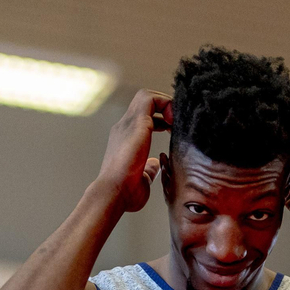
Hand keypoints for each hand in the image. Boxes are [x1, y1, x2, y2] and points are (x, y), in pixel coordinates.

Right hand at [95, 89, 170, 211]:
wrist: (113, 193)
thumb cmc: (125, 192)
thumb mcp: (142, 178)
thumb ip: (149, 169)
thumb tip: (155, 165)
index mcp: (125, 139)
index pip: (142, 118)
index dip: (160, 119)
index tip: (172, 131)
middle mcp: (124, 127)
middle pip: (144, 102)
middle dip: (164, 107)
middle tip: (177, 123)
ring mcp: (128, 123)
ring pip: (146, 96)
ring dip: (165, 103)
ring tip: (176, 120)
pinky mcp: (136, 122)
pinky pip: (151, 99)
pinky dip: (165, 104)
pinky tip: (173, 122)